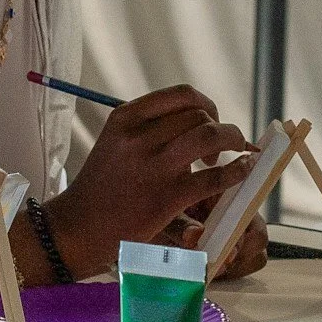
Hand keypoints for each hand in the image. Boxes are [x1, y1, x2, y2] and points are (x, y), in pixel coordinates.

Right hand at [49, 86, 253, 273]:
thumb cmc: (102, 186)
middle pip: (200, 115)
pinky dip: (237, 171)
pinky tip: (242, 172)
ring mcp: (153, 166)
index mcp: (126, 117)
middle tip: (215, 153)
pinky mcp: (166, 197)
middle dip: (219, 128)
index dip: (207, 105)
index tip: (211, 121)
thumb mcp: (116, 142)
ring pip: (211, 136)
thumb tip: (197, 121)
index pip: (182, 95)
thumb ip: (149, 129)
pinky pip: (214, 177)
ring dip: (232, 142)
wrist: (78, 227)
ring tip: (229, 159)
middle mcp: (139, 136)